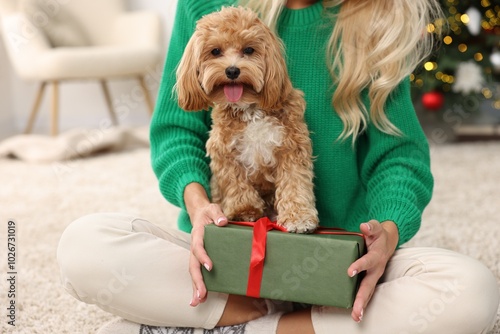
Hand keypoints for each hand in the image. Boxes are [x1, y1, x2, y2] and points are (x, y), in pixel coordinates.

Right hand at [184, 183, 227, 306]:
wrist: (201, 214)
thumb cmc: (209, 212)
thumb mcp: (213, 209)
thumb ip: (218, 214)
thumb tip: (223, 222)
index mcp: (197, 235)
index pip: (198, 248)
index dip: (203, 257)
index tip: (210, 267)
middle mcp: (194, 247)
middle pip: (193, 266)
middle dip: (196, 281)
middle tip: (200, 295)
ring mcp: (196, 254)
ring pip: (194, 273)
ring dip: (195, 287)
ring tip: (197, 302)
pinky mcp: (200, 259)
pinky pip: (198, 273)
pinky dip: (198, 286)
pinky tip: (201, 298)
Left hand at [347, 220, 398, 321]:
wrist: (387, 241)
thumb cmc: (378, 234)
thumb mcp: (376, 227)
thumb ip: (371, 226)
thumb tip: (364, 226)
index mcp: (376, 255)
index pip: (368, 261)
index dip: (359, 265)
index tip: (350, 272)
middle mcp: (376, 269)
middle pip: (369, 284)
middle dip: (362, 297)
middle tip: (356, 309)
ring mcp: (374, 276)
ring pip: (369, 292)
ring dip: (362, 304)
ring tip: (356, 317)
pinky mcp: (370, 280)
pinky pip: (367, 293)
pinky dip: (362, 304)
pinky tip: (355, 315)